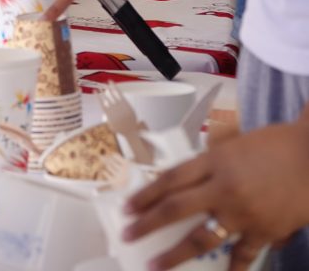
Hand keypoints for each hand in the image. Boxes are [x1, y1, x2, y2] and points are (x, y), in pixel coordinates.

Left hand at [123, 118, 308, 269]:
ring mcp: (242, 213)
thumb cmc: (275, 143)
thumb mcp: (235, 144)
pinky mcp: (264, 232)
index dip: (146, 195)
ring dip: (175, 254)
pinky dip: (230, 268)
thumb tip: (188, 181)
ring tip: (155, 266)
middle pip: (176, 209)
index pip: (170, 179)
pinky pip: (241, 255)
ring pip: (201, 238)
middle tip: (128, 236)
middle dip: (148, 224)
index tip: (127, 208)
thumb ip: (212, 162)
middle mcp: (222, 188)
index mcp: (214, 161)